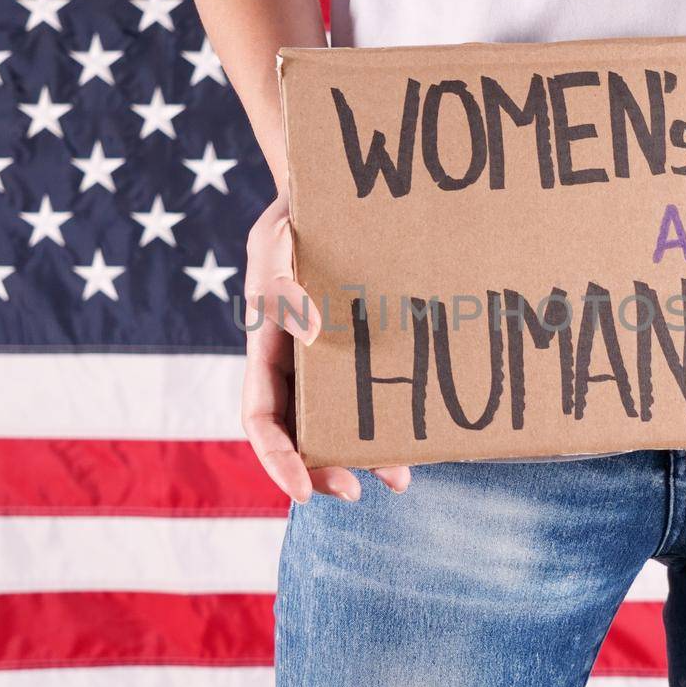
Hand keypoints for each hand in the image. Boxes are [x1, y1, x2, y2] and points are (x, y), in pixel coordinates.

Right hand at [241, 198, 411, 501]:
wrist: (335, 196)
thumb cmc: (295, 217)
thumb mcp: (275, 240)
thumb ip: (281, 283)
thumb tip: (310, 334)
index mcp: (266, 352)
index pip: (261, 421)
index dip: (278, 460)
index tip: (304, 490)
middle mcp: (299, 367)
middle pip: (303, 437)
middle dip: (325, 469)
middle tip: (357, 490)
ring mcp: (336, 363)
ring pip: (346, 423)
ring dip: (367, 456)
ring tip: (400, 478)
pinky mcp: (372, 353)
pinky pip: (381, 395)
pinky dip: (397, 419)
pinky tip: (424, 436)